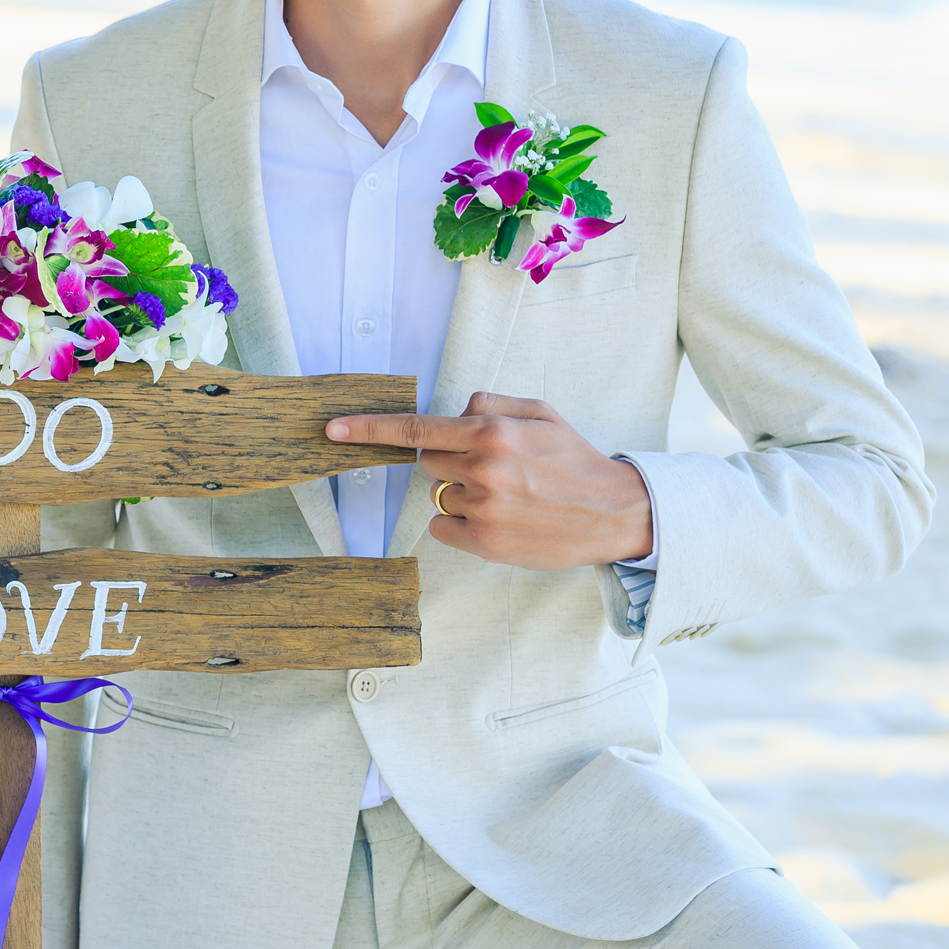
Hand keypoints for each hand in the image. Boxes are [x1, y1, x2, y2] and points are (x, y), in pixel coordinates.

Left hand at [326, 393, 652, 569]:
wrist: (615, 513)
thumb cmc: (574, 459)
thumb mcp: (539, 412)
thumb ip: (489, 404)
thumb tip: (453, 412)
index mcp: (491, 433)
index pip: (414, 429)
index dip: (368, 429)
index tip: (333, 429)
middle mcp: (481, 471)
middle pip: (426, 461)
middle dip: (450, 460)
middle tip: (494, 467)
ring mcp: (481, 511)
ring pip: (439, 494)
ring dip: (461, 493)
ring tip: (508, 496)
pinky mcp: (484, 545)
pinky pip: (444, 527)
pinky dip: (461, 522)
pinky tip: (499, 518)